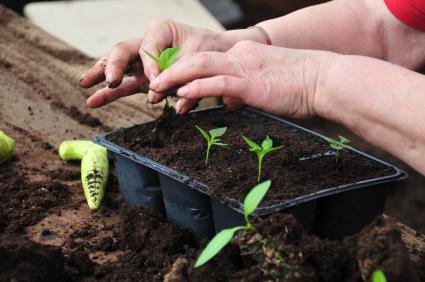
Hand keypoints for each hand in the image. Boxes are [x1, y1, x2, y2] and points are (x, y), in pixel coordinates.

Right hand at [79, 19, 261, 107]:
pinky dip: (110, 93)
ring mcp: (144, 62)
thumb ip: (176, 75)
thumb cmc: (209, 53)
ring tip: (84, 84)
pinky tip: (93, 101)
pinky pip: (125, 85)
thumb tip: (153, 96)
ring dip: (101, 76)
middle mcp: (148, 43)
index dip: (150, 66)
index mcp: (161, 30)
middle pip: (123, 50)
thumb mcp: (197, 59)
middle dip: (113, 65)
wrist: (219, 57)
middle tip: (110, 79)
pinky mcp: (144, 78)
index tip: (158, 81)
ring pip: (118, 66)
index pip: (146, 48)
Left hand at [149, 40, 337, 117]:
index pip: (208, 60)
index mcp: (244, 55)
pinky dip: (197, 87)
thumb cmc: (301, 86)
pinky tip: (182, 94)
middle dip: (172, 70)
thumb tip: (228, 102)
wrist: (325, 80)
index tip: (170, 80)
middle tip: (153, 82)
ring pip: (202, 66)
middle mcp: (241, 57)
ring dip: (176, 76)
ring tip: (157, 87)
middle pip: (198, 58)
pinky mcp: (252, 84)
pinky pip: (218, 83)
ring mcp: (245, 68)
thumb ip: (244, 90)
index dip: (185, 69)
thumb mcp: (266, 85)